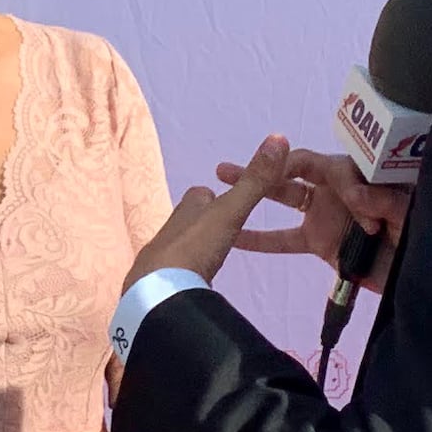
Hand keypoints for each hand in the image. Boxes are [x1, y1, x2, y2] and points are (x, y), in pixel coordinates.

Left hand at [123, 133, 294, 296]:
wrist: (157, 295)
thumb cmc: (194, 248)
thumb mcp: (230, 213)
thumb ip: (254, 182)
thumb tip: (278, 137)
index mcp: (187, 211)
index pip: (200, 195)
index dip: (214, 197)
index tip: (228, 203)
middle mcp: (168, 230)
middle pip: (186, 220)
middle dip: (202, 223)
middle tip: (222, 234)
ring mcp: (157, 260)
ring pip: (177, 248)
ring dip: (193, 251)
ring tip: (209, 260)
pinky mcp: (154, 287)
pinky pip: (171, 275)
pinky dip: (183, 275)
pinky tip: (192, 284)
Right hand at [218, 145, 406, 276]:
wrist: (419, 275)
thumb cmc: (420, 235)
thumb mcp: (410, 213)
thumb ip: (387, 202)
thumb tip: (358, 198)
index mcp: (358, 177)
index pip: (326, 164)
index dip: (321, 174)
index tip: (334, 195)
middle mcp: (336, 191)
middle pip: (296, 172)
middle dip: (266, 167)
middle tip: (235, 168)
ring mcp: (325, 216)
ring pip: (285, 198)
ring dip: (255, 191)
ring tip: (223, 179)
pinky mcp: (320, 244)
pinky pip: (284, 239)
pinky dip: (259, 239)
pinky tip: (234, 236)